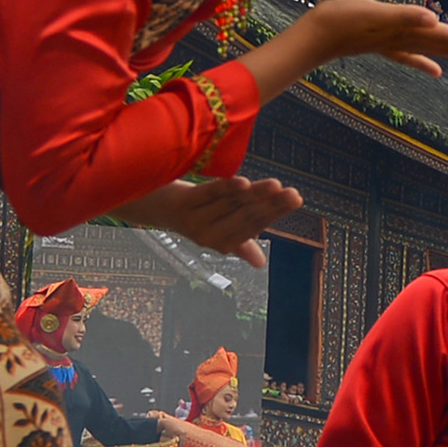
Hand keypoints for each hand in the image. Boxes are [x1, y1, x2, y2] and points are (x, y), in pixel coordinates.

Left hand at [107, 173, 305, 264]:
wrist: (152, 206)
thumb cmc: (192, 215)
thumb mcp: (217, 229)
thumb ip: (240, 242)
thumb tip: (260, 264)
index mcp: (223, 242)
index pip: (255, 225)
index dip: (274, 213)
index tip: (295, 198)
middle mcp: (209, 235)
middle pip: (246, 216)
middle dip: (271, 204)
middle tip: (293, 194)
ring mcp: (194, 220)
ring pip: (231, 205)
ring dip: (253, 195)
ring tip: (274, 185)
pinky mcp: (182, 204)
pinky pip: (207, 194)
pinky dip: (224, 189)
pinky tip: (242, 183)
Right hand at [264, 0, 447, 84]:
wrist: (313, 35)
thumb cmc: (341, 20)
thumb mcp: (374, 13)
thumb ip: (404, 17)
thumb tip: (434, 21)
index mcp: (409, 32)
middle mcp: (405, 40)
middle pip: (447, 45)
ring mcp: (393, 44)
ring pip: (432, 50)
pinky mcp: (381, 43)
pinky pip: (409, 54)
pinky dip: (425, 61)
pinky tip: (437, 71)